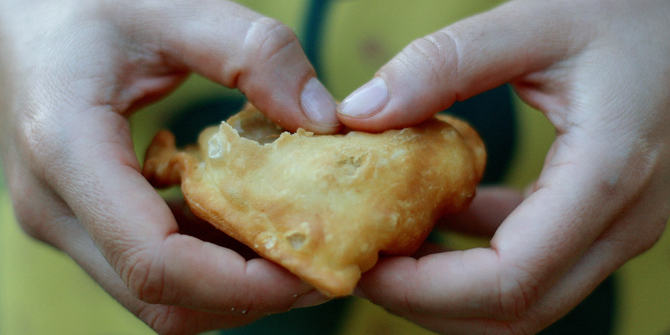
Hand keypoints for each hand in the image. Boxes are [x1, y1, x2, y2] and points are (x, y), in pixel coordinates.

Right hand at [0, 0, 337, 332]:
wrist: (25, 11)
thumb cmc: (88, 1)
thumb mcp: (174, 7)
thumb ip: (254, 53)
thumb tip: (325, 120)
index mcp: (67, 151)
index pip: (155, 262)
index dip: (240, 285)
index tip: (310, 269)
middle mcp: (56, 205)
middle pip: (161, 297)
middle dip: (249, 297)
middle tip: (321, 266)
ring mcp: (66, 218)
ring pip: (158, 293)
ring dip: (234, 286)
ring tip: (300, 249)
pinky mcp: (84, 217)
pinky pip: (154, 264)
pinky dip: (210, 261)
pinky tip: (255, 227)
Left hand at [340, 0, 669, 332]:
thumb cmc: (622, 12)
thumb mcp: (532, 24)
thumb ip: (443, 65)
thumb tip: (360, 114)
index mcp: (607, 176)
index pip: (509, 280)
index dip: (425, 290)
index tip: (365, 267)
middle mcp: (623, 221)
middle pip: (515, 309)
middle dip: (428, 302)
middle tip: (365, 266)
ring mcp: (619, 225)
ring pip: (524, 297)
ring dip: (449, 287)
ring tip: (390, 247)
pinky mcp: (603, 215)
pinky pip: (533, 262)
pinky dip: (477, 256)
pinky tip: (439, 216)